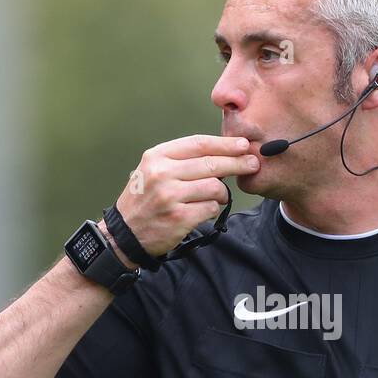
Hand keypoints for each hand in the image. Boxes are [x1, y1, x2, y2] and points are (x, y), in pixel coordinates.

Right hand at [114, 135, 258, 257]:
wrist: (124, 234)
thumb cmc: (144, 200)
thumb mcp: (153, 170)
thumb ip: (182, 160)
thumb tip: (221, 153)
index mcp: (157, 157)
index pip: (198, 144)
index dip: (224, 143)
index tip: (243, 144)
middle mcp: (162, 174)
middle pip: (211, 164)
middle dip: (237, 163)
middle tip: (253, 163)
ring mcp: (170, 196)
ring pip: (214, 187)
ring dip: (222, 192)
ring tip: (219, 195)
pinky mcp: (179, 218)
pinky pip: (210, 208)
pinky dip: (213, 209)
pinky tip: (205, 210)